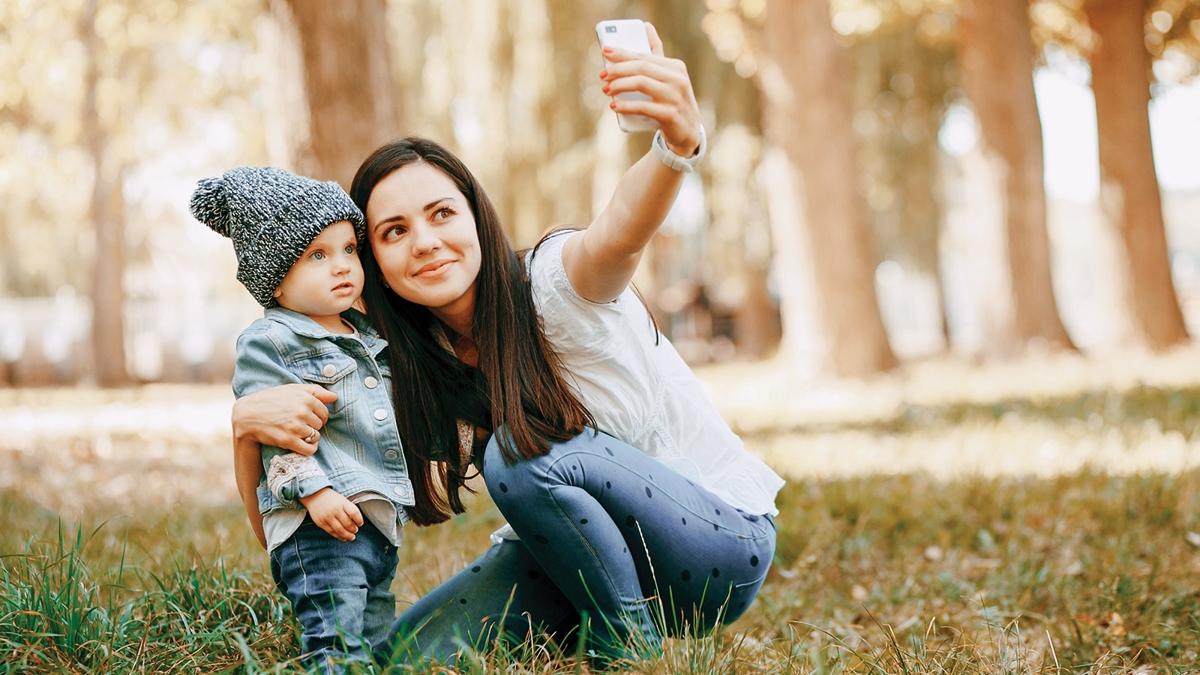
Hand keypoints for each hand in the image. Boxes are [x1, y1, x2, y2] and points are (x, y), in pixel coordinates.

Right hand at [232, 384, 335, 455]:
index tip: (308, 417)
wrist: (247, 415)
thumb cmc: (271, 400)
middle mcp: (303, 412)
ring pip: (316, 436)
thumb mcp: (292, 389)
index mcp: (306, 398)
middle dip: (312, 425)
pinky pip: (310, 449)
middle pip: (320, 424)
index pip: (324, 412)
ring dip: (310, 437)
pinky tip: (301, 445)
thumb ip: (316, 391)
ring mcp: (296, 427)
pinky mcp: (289, 441)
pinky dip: (309, 449)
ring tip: (298, 433)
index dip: (318, 416)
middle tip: (299, 425)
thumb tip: (334, 397)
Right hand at [299, 487, 363, 541]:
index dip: (359, 520)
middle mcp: (335, 510)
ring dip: (348, 536)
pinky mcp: (321, 523)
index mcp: (342, 502)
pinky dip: (339, 536)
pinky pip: (331, 532)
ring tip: (352, 537)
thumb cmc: (331, 498)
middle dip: (354, 529)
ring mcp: (327, 517)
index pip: (354, 513)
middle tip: (356, 530)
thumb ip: (349, 509)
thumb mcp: (342, 499)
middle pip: (348, 524)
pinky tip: (343, 538)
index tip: (360, 523)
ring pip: (340, 530)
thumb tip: (357, 523)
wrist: (314, 495)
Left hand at [600, 22, 701, 155]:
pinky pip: (644, 107)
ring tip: (606, 90)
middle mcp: (677, 79)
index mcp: (675, 67)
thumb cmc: (672, 101)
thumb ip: (657, 55)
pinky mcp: (670, 115)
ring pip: (641, 84)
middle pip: (641, 67)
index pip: (644, 56)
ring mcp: (675, 97)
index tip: (605, 52)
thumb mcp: (668, 77)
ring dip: (619, 85)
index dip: (622, 53)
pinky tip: (614, 106)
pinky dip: (626, 105)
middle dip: (618, 69)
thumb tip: (646, 27)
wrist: (688, 132)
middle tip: (602, 75)